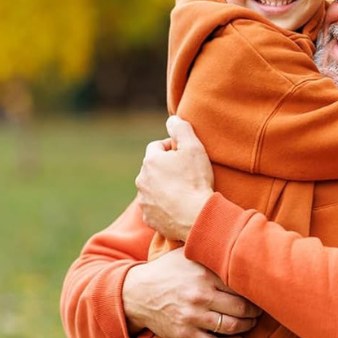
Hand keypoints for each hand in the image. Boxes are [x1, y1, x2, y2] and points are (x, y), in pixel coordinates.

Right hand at [123, 247, 261, 337]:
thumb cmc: (164, 272)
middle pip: (241, 308)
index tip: (260, 292)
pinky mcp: (184, 333)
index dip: (255, 290)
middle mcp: (200, 296)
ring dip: (246, 327)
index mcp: (203, 274)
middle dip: (255, 312)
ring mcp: (192, 316)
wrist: (136, 293)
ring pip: (231, 327)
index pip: (240, 284)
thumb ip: (209, 253)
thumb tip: (236, 243)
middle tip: (259, 310)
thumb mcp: (186, 255)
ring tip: (249, 323)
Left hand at [136, 116, 215, 240]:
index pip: (157, 146)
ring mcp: (144, 201)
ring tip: (183, 192)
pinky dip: (164, 206)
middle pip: (153, 168)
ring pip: (152, 188)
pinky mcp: (149, 218)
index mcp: (151, 161)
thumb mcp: (193, 147)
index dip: (172, 148)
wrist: (195, 217)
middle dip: (166, 168)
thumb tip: (172, 119)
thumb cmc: (195, 181)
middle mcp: (142, 180)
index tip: (185, 154)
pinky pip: (154, 208)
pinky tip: (178, 207)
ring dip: (164, 187)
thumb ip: (181, 129)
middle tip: (186, 173)